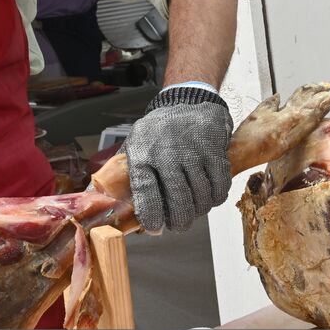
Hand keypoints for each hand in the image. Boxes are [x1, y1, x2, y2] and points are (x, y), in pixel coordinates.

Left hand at [123, 100, 232, 231]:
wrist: (187, 101)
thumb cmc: (157, 131)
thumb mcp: (135, 146)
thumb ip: (126, 175)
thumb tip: (110, 206)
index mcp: (142, 154)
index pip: (145, 191)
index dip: (150, 214)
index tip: (155, 228)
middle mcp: (166, 153)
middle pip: (178, 199)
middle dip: (180, 220)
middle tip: (180, 225)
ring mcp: (192, 151)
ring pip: (201, 196)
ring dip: (200, 210)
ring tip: (194, 209)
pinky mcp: (214, 149)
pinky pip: (219, 185)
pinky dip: (216, 197)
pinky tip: (210, 196)